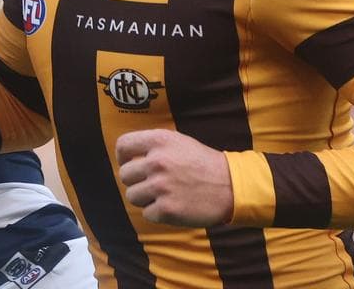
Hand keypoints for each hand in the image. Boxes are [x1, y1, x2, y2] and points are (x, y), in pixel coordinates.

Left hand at [115, 129, 233, 226]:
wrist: (231, 186)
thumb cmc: (202, 164)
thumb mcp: (178, 142)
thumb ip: (153, 146)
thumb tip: (126, 157)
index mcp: (159, 141)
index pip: (123, 146)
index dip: (123, 157)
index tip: (130, 164)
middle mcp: (157, 162)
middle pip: (124, 175)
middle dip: (136, 181)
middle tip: (154, 183)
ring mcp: (161, 186)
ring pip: (132, 196)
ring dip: (145, 198)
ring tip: (164, 194)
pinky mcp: (167, 209)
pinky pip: (147, 214)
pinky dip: (157, 213)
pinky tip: (173, 205)